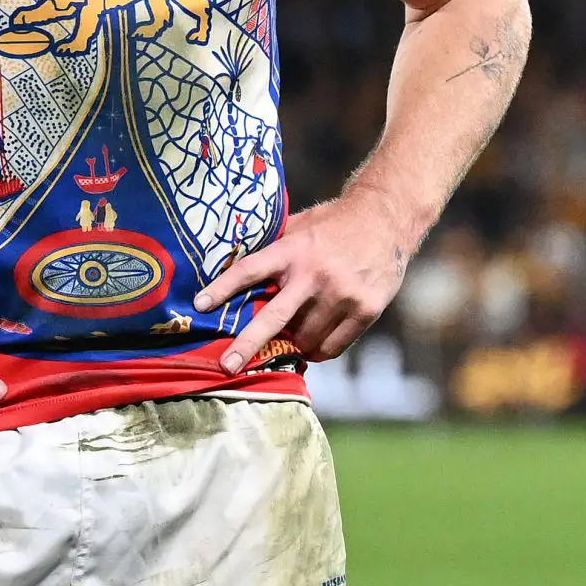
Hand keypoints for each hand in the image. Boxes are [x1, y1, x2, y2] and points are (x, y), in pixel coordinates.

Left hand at [192, 191, 410, 373]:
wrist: (386, 219)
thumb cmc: (335, 223)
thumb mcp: (301, 226)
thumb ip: (276, 249)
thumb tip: (239, 272)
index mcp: (294, 249)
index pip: (251, 269)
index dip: (223, 287)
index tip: (199, 304)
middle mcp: (315, 274)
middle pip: (274, 317)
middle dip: (247, 345)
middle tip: (227, 366)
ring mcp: (342, 294)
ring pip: (305, 339)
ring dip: (294, 343)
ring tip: (295, 333)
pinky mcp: (365, 310)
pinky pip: (332, 346)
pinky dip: (318, 349)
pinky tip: (314, 342)